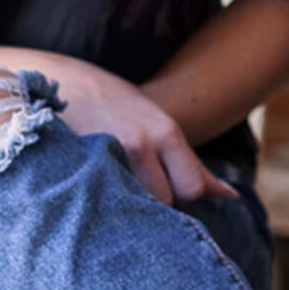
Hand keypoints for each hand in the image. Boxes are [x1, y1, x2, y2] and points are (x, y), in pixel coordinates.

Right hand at [46, 60, 235, 206]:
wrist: (58, 82)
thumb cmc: (116, 106)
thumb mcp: (157, 126)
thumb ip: (190, 163)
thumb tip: (230, 196)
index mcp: (166, 132)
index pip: (193, 187)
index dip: (183, 196)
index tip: (167, 191)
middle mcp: (142, 143)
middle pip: (167, 201)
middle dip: (159, 205)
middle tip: (140, 190)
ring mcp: (109, 155)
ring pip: (136, 206)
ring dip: (131, 207)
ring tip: (118, 191)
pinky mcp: (79, 166)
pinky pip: (103, 201)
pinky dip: (105, 204)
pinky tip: (96, 193)